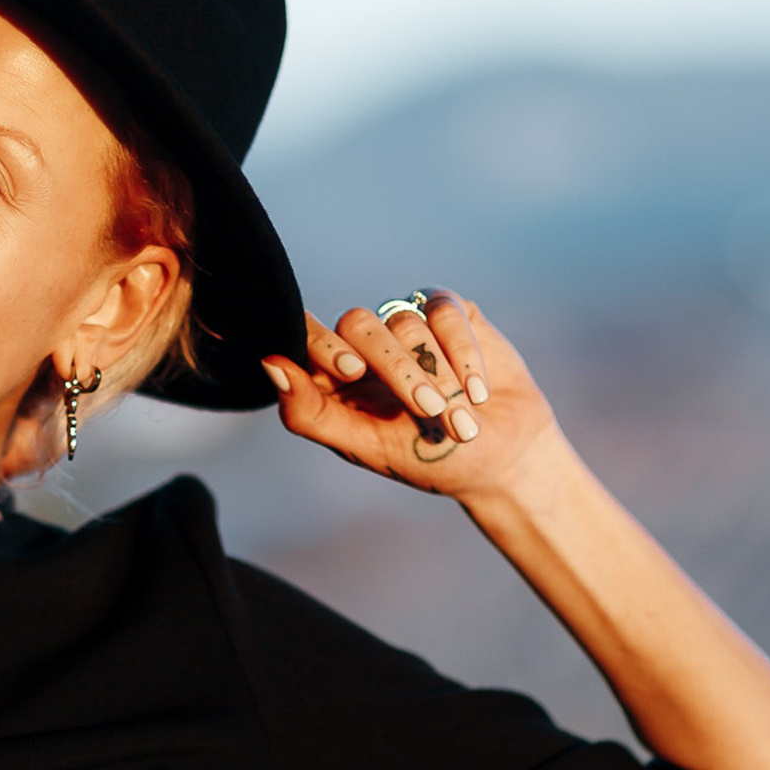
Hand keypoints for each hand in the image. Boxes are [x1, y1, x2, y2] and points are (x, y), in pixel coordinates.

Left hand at [261, 291, 563, 502]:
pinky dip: (464, 352)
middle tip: (426, 409)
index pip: (305, 335)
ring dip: (438, 374)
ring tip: (460, 420)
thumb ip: (311, 412)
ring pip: (405, 320)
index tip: (350, 370)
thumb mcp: (365, 446)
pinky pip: (445, 310)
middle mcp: (365, 343)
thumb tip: (269, 363)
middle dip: (397, 369)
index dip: (320, 342)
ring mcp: (407, 323)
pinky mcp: (450, 312)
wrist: (500, 458)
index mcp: (332, 377)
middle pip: (357, 324)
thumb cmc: (425, 459)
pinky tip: (478, 392)